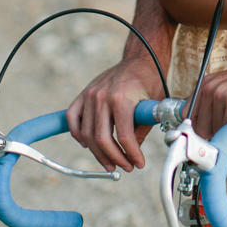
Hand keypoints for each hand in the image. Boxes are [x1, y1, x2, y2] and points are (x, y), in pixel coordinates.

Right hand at [66, 55, 164, 172]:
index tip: (138, 164)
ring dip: (97, 153)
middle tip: (124, 167)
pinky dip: (77, 134)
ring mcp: (91, 94)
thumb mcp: (153, 104)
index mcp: (122, 99)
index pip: (124, 136)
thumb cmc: (150, 80)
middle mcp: (103, 97)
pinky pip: (72, 117)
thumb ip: (142, 129)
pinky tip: (87, 144)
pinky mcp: (84, 93)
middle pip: (102, 139)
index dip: (131, 154)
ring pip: (87, 133)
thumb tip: (132, 152)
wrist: (140, 58)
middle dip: (114, 158)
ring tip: (110, 163)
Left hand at [189, 54, 226, 138]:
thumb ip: (213, 105)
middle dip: (218, 132)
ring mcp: (220, 94)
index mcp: (206, 84)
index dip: (201, 130)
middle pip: (201, 129)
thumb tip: (200, 129)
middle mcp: (209, 88)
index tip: (212, 135)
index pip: (189, 118)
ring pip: (216, 131)